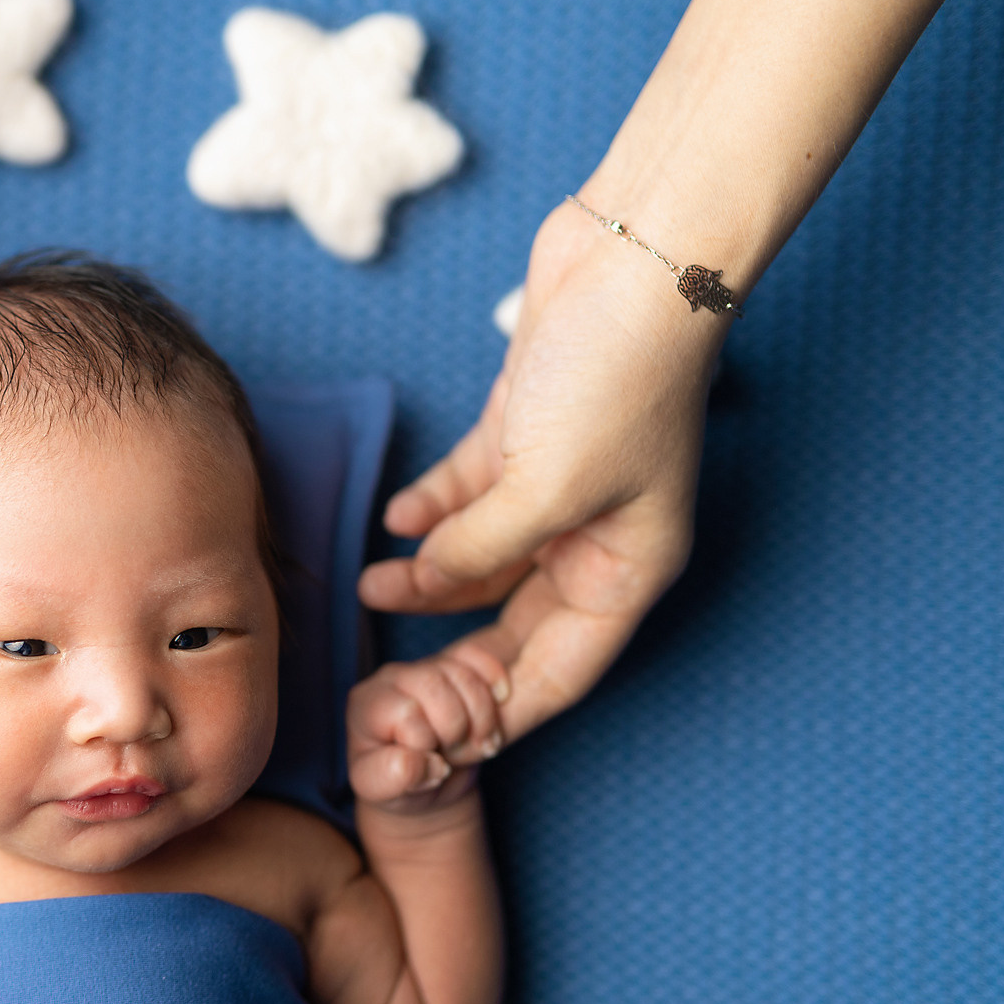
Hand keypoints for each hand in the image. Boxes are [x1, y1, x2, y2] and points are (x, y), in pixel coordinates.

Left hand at [346, 639, 509, 817]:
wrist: (428, 780)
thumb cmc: (398, 784)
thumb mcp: (383, 791)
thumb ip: (391, 779)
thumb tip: (426, 761)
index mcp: (366, 705)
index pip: (405, 712)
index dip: (424, 743)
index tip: (427, 766)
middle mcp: (390, 678)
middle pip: (434, 685)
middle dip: (455, 728)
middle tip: (453, 755)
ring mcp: (424, 667)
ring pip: (463, 676)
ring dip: (482, 718)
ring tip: (476, 745)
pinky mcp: (454, 665)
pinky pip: (480, 658)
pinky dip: (495, 685)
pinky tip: (497, 708)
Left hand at [358, 197, 728, 740]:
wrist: (635, 260)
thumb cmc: (615, 379)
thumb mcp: (541, 488)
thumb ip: (477, 550)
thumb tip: (424, 580)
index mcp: (628, 570)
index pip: (558, 672)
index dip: (500, 712)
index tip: (439, 743)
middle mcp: (597, 538)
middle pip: (516, 623)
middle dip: (453, 652)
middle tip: (389, 680)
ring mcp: (561, 486)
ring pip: (484, 559)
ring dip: (428, 576)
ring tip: (368, 584)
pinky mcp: (525, 434)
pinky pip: (469, 496)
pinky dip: (432, 511)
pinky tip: (392, 523)